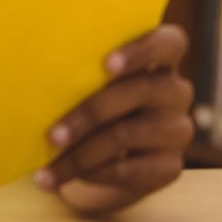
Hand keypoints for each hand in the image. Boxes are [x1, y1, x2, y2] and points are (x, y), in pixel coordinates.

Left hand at [37, 25, 194, 214]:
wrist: (113, 163)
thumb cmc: (98, 113)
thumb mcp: (96, 89)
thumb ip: (87, 77)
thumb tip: (42, 79)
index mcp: (162, 62)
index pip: (171, 42)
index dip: (143, 50)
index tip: (106, 65)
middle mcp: (177, 92)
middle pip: (144, 90)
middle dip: (92, 112)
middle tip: (52, 136)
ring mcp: (178, 130)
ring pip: (128, 135)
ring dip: (81, 154)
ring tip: (48, 168)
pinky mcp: (171, 166)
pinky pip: (129, 169)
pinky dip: (92, 174)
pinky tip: (65, 179)